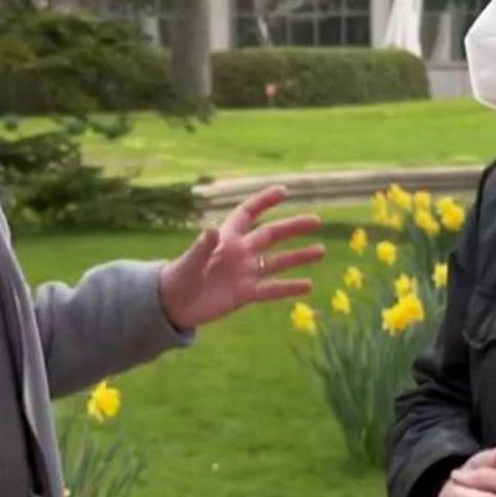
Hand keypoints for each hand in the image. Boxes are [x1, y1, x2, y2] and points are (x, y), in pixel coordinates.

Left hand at [159, 185, 323, 329]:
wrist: (174, 304)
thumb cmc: (179, 278)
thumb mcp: (189, 262)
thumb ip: (202, 247)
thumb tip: (212, 228)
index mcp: (226, 238)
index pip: (248, 214)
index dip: (264, 201)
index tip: (283, 191)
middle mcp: (240, 253)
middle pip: (271, 235)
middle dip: (293, 227)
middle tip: (316, 220)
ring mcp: (245, 273)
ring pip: (277, 262)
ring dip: (298, 256)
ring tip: (321, 251)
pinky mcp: (246, 294)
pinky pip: (272, 289)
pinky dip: (289, 288)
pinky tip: (308, 286)